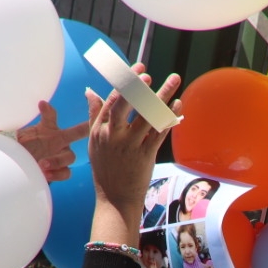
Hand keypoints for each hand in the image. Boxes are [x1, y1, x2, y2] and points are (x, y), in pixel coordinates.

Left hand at [15, 101, 89, 183]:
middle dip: (83, 127)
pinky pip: (66, 172)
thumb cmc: (18, 152)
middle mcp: (58, 141)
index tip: (41, 104)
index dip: (47, 110)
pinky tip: (45, 174)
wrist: (20, 172)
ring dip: (57, 160)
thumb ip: (6, 133)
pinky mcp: (60, 171)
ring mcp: (60, 156)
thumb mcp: (11, 140)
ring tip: (42, 164)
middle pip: (76, 132)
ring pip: (70, 156)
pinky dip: (57, 173)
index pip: (50, 116)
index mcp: (47, 129)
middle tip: (86, 126)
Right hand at [86, 63, 180, 235]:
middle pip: (126, 106)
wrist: (114, 199)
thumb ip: (94, 114)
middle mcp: (114, 136)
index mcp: (100, 130)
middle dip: (138, 88)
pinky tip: (177, 105)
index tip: (138, 68)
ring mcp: (130, 146)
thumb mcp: (94, 141)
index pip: (112, 100)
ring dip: (163, 96)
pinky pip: (159, 132)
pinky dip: (169, 117)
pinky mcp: (145, 156)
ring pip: (148, 116)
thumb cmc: (105, 168)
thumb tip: (90, 91)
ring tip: (175, 79)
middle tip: (149, 75)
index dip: (126, 82)